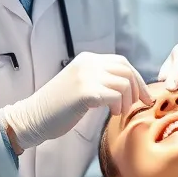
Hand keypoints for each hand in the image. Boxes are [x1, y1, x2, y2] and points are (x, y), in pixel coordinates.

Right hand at [1, 52, 151, 149]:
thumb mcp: (81, 84)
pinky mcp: (86, 92)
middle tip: (138, 105)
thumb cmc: (57, 107)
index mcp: (87, 59)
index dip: (137, 79)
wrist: (33, 117)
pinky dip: (118, 106)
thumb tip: (130, 87)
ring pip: (124, 83)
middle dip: (138, 89)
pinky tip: (111, 113)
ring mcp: (86, 76)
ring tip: (117, 111)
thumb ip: (100, 79)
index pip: (122, 62)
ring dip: (127, 100)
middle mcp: (88, 63)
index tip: (144, 96)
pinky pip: (115, 95)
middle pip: (126, 70)